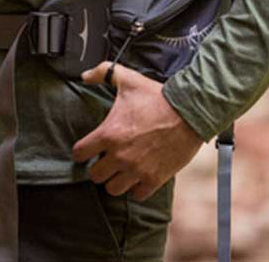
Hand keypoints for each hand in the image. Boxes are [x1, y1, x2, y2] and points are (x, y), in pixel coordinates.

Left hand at [71, 61, 203, 198]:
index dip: (82, 150)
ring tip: (121, 169)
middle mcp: (120, 156)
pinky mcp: (154, 179)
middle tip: (106, 159)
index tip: (88, 148)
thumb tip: (85, 76)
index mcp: (109, 134)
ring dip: (115, 179)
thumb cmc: (156, 97)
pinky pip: (137, 195)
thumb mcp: (127, 79)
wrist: (188, 112)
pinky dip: (136, 187)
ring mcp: (137, 170)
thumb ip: (103, 73)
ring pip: (113, 189)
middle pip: (95, 176)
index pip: (80, 153)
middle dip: (98, 167)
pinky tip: (138, 175)